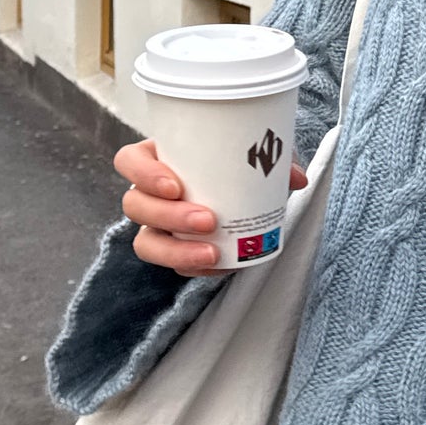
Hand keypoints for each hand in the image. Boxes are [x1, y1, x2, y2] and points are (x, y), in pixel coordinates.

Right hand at [114, 138, 306, 278]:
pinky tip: (220, 265)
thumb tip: (296, 177)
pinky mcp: (173, 251)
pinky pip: (174, 266)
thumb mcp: (252, 156)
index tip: (176, 185)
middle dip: (168, 216)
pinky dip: (195, 268)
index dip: (144, 175)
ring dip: (176, 251)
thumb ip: (272, 160)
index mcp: (158, 159)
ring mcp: (156, 226)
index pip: (129, 162)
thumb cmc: (236, 165)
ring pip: (145, 243)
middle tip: (208, 220)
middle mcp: (149, 194)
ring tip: (212, 252)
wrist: (243, 195)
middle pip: (135, 206)